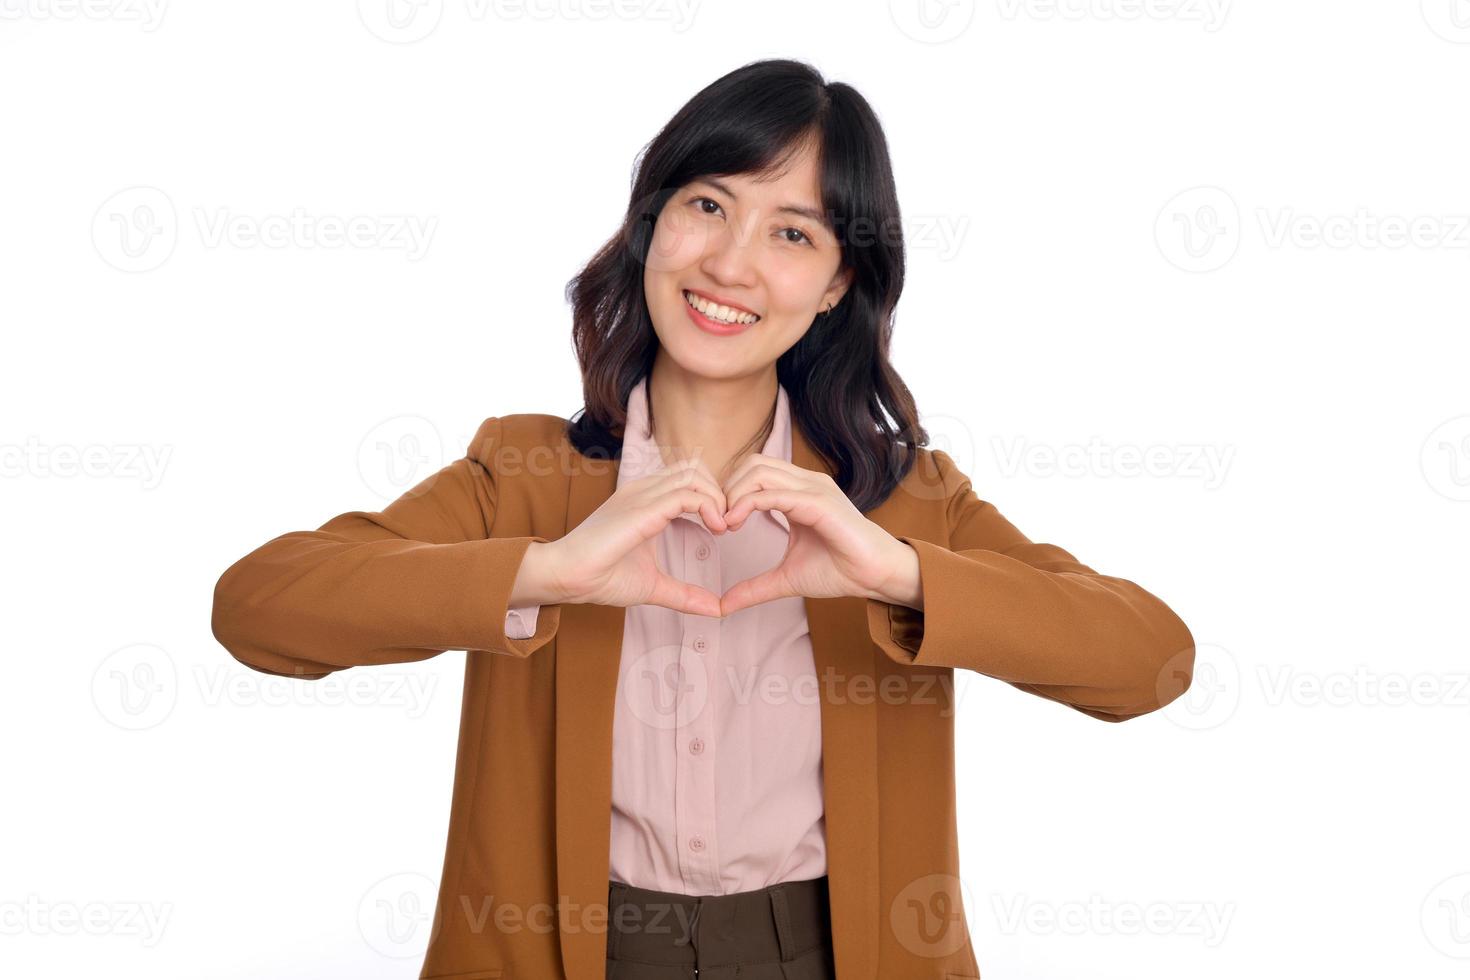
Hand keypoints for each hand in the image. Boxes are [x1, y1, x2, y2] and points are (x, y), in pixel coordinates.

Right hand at [543, 457, 730, 617]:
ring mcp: (642, 495)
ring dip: (717, 498)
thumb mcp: (653, 585)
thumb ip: (684, 594)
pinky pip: (686, 494)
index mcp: (645, 499)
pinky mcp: (642, 508)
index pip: (689, 477)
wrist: (566, 577)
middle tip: (726, 526)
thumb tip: (714, 609)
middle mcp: (644, 490)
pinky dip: (709, 507)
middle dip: (720, 492)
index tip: (722, 528)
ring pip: (694, 475)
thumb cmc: (601, 577)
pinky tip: (714, 529)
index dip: (712, 496)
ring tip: (722, 527)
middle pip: (696, 468)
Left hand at [717, 454, 917, 616]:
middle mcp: (805, 482)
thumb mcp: (786, 578)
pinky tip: (736, 523)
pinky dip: (748, 504)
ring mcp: (813, 488)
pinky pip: (775, 493)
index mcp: (798, 491)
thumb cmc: (839, 570)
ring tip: (726, 524)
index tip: (720, 523)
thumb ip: (754, 587)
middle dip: (728, 488)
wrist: (875, 575)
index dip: (730, 492)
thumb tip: (723, 606)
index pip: (754, 471)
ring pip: (759, 472)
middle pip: (752, 463)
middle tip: (719, 521)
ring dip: (734, 494)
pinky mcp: (819, 502)